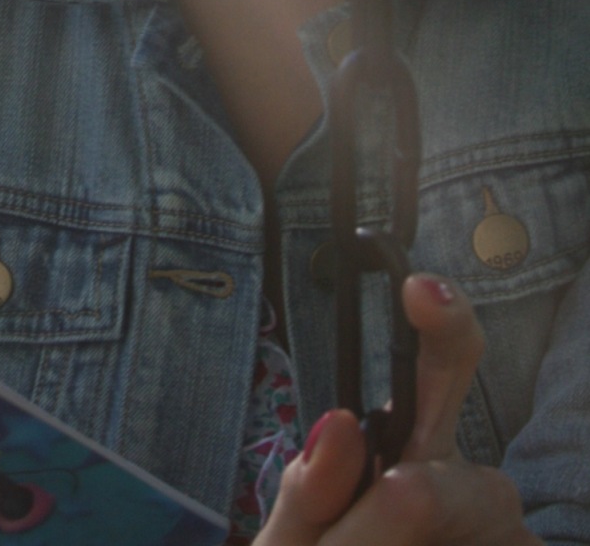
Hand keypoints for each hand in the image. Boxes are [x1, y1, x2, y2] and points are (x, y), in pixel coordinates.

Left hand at [258, 275, 535, 544]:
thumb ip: (305, 497)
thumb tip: (339, 422)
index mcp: (406, 457)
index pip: (443, 365)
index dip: (446, 317)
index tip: (418, 289)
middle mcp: (467, 490)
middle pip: (479, 482)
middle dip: (431, 508)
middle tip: (385, 516)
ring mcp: (505, 538)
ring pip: (491, 522)